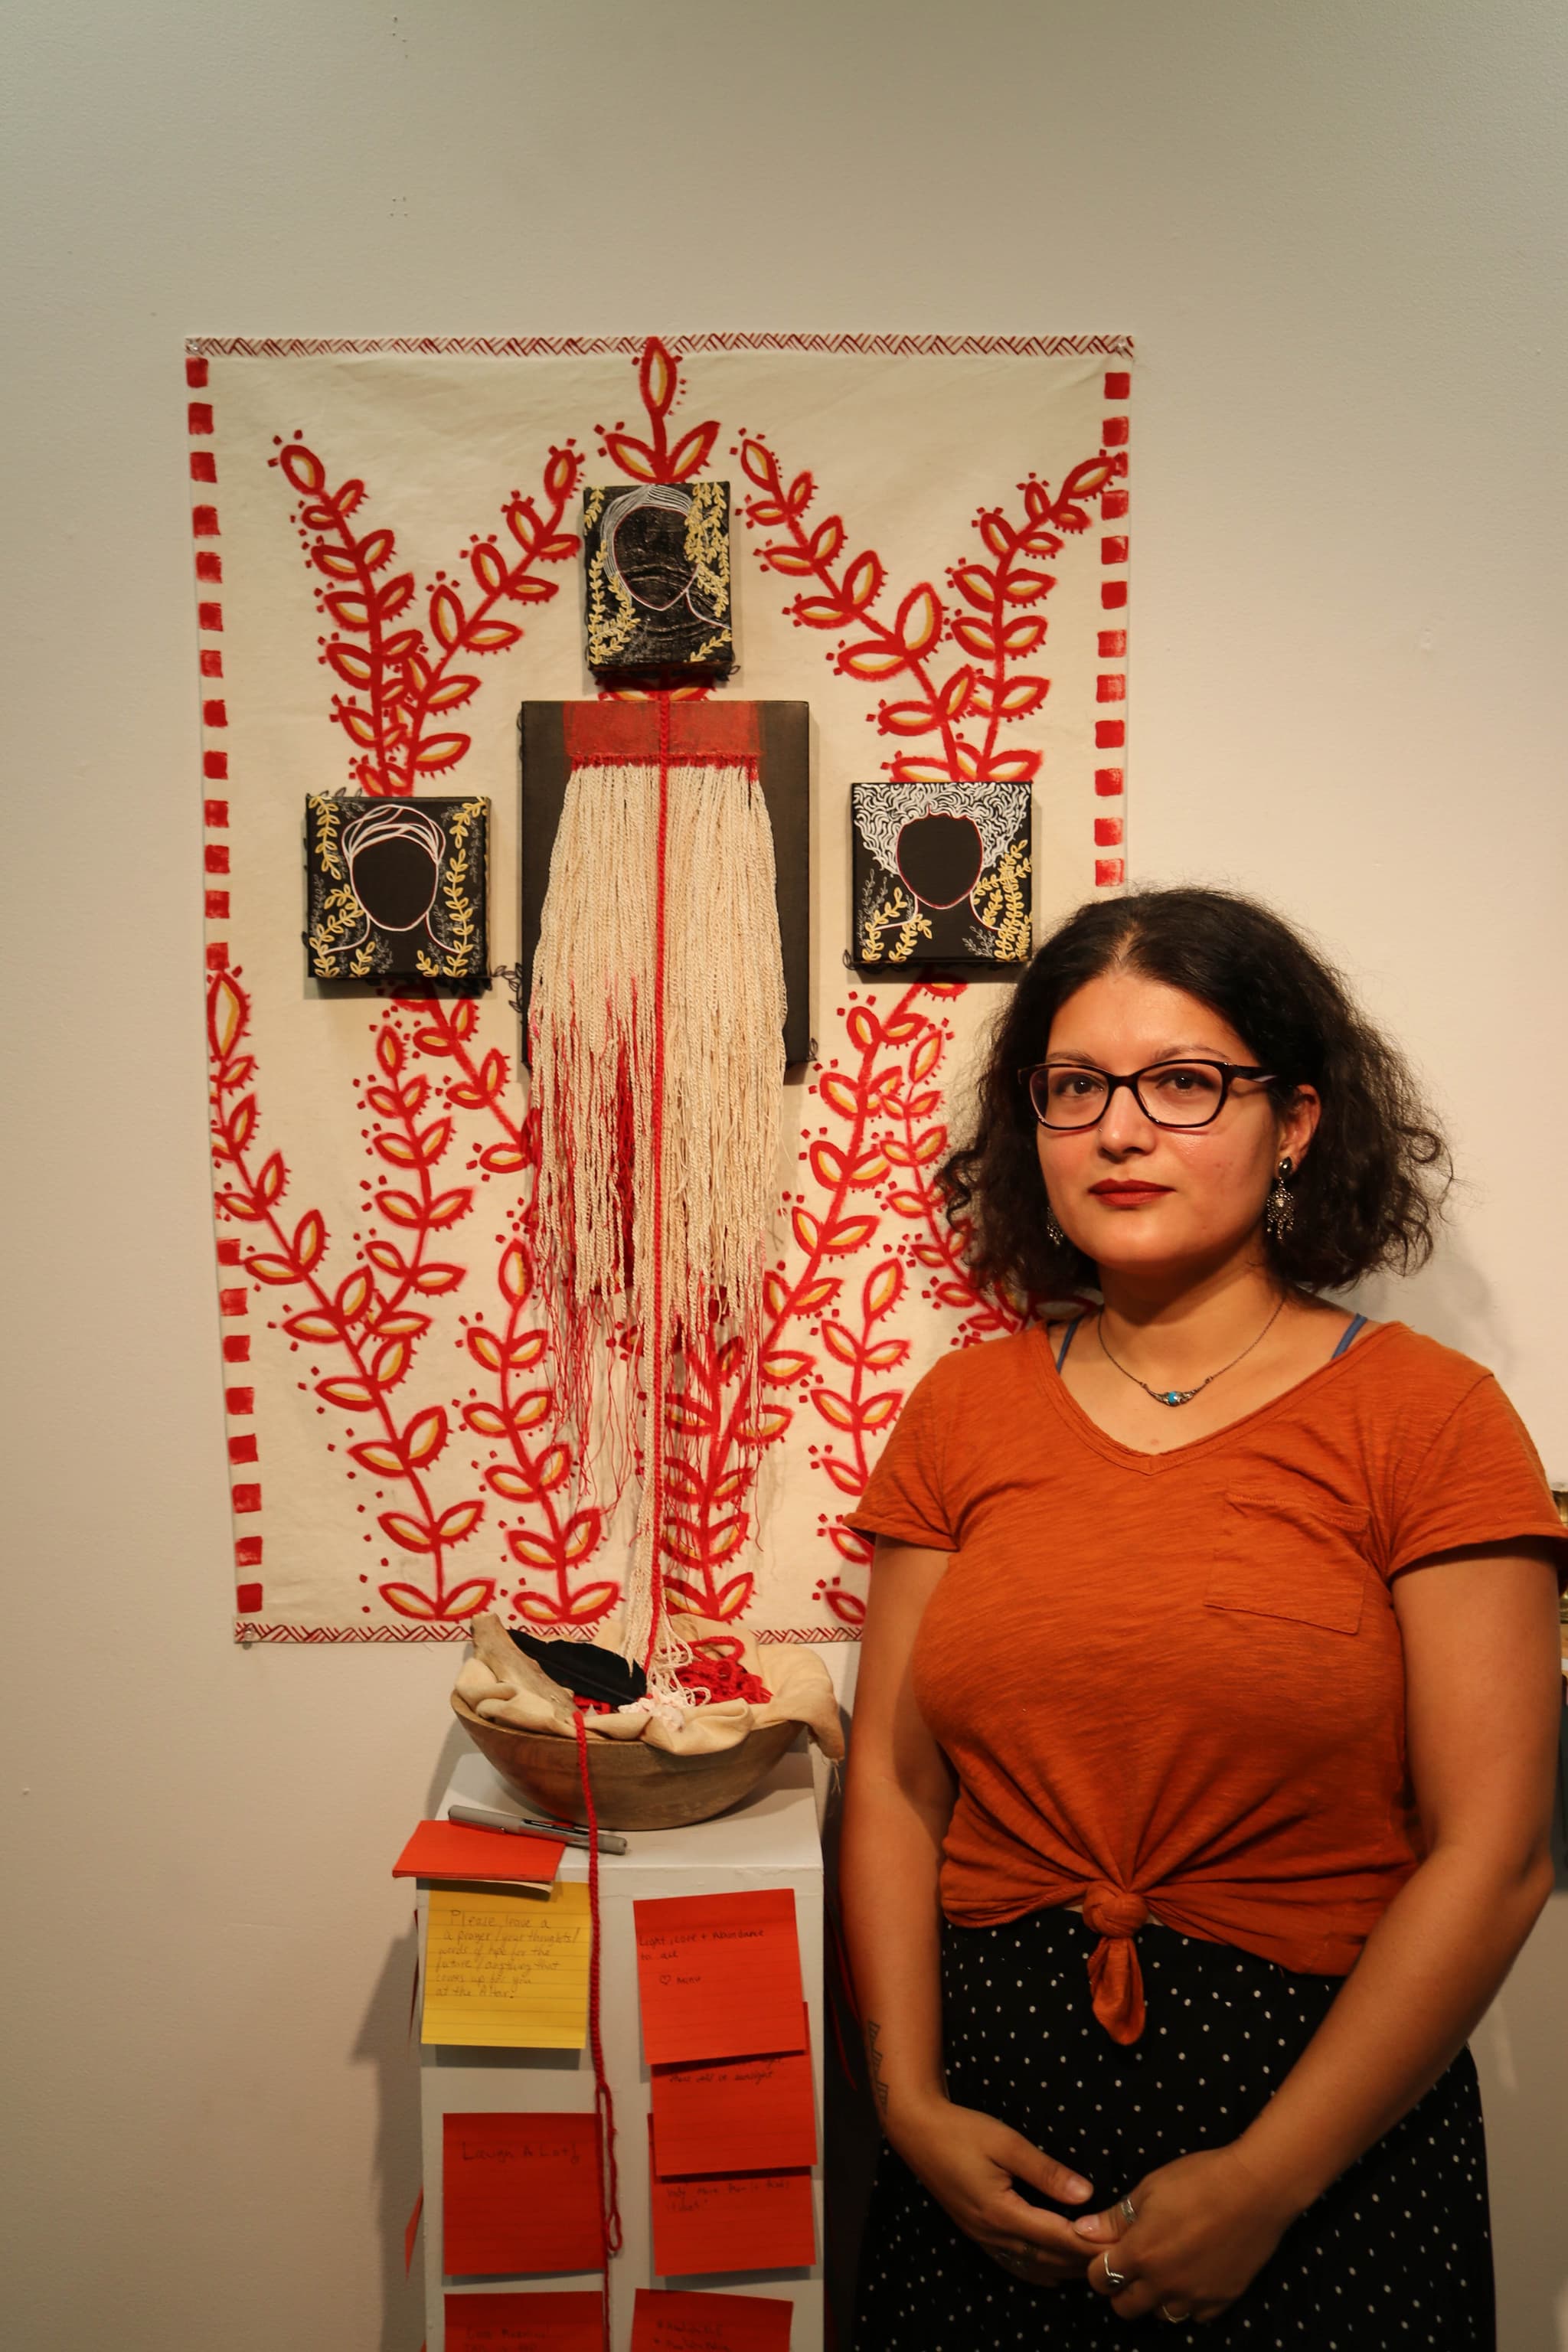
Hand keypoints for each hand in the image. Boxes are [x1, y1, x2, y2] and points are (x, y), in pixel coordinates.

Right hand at [887, 2094, 1096, 2286]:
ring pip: (1032, 2265)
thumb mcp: (1006, 2142)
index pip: (1057, 2237)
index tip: (1119, 2244)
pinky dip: (1039, 2271)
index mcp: (1002, 2212)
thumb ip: (1046, 2170)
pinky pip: (1014, 2263)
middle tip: (1117, 2257)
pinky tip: (1053, 2274)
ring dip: (1065, 2268)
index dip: (1089, 2243)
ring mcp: (983, 2236)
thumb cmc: (962, 2131)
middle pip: (1048, 2257)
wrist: (917, 2131)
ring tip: (1095, 2266)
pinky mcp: (977, 2232)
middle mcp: (993, 2233)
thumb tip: (1086, 2195)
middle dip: (1083, 2260)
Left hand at [1071, 2145, 1297, 2322]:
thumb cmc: (1198, 2180)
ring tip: (1165, 2267)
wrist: (1256, 2189)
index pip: (1099, 2279)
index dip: (1097, 2266)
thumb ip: (1114, 2218)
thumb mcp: (1149, 2189)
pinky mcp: (1222, 2301)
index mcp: (1140, 2255)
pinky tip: (1193, 2274)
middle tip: (1133, 2263)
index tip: (1106, 2253)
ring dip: (1156, 2297)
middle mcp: (1164, 2285)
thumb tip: (1082, 2231)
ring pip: (1161, 2315)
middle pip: (1125, 2308)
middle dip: (1121, 2289)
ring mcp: (1194, 2297)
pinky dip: (1189, 2301)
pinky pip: (1195, 2316)